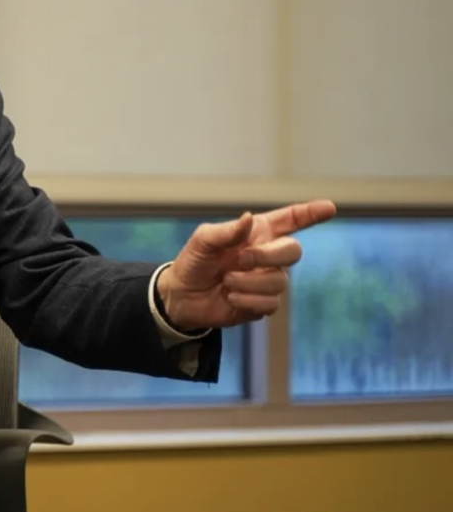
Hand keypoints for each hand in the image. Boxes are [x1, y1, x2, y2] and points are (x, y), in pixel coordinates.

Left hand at [158, 199, 337, 330]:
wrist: (182, 295)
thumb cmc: (194, 261)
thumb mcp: (203, 241)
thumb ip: (226, 230)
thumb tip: (249, 218)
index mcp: (257, 233)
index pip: (290, 220)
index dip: (310, 213)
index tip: (329, 207)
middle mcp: (267, 255)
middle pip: (293, 251)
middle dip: (268, 256)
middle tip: (240, 259)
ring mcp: (267, 280)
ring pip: (280, 281)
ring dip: (249, 282)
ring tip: (226, 281)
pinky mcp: (263, 303)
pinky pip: (271, 303)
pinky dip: (248, 300)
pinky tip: (231, 297)